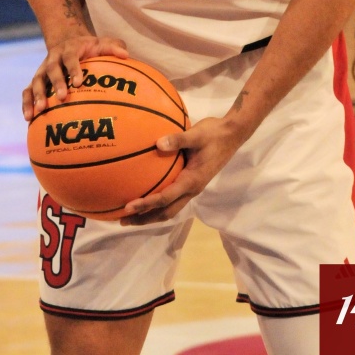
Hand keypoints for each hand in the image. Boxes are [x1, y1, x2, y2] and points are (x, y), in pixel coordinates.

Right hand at [24, 33, 128, 121]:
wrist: (67, 42)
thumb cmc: (89, 47)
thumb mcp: (102, 43)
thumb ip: (113, 47)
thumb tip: (126, 54)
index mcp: (69, 49)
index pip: (71, 58)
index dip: (74, 69)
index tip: (79, 82)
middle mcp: (53, 58)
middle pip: (51, 69)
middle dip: (56, 82)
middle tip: (63, 97)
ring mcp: (43, 70)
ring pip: (36, 80)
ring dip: (37, 95)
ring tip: (40, 111)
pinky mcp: (37, 80)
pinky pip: (27, 91)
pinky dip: (26, 103)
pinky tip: (28, 118)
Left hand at [120, 116, 246, 225]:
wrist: (232, 135)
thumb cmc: (214, 134)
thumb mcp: (196, 134)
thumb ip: (178, 139)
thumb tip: (157, 143)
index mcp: (191, 181)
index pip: (165, 198)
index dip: (146, 204)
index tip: (128, 207)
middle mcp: (191, 189)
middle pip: (166, 212)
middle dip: (144, 218)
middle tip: (123, 220)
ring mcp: (192, 187)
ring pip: (169, 208)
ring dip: (150, 214)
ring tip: (130, 215)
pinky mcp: (191, 181)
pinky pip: (172, 197)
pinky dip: (157, 202)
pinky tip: (146, 192)